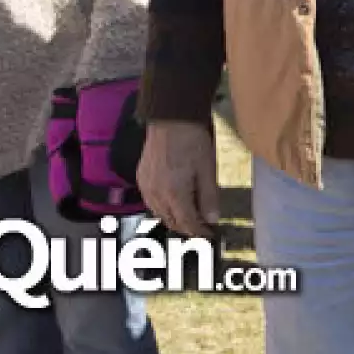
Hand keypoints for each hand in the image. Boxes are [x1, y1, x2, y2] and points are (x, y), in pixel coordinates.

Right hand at [137, 121, 218, 237]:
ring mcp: (145, 186)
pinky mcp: (141, 178)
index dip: (199, 232)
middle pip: (171, 221)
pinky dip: (163, 206)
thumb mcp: (208, 169)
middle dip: (187, 227)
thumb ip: (209, 197)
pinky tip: (175, 200)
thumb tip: (212, 220)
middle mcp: (156, 194)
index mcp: (174, 194)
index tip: (210, 235)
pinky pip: (151, 201)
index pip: (186, 223)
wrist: (170, 119)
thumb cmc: (193, 142)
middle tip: (202, 225)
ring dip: (174, 217)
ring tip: (191, 213)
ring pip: (159, 213)